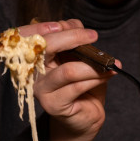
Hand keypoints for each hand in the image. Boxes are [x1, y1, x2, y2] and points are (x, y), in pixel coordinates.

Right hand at [19, 20, 112, 140]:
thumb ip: (73, 39)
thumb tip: (74, 24)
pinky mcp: (53, 104)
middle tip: (94, 36)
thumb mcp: (78, 57)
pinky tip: (109, 74)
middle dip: (73, 38)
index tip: (71, 24)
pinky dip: (97, 78)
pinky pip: (78, 86)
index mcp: (33, 57)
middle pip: (46, 48)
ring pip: (68, 70)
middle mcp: (31, 72)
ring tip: (109, 63)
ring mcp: (41, 90)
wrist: (84, 116)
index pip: (29, 36)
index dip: (45, 27)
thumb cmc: (81, 84)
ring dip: (93, 65)